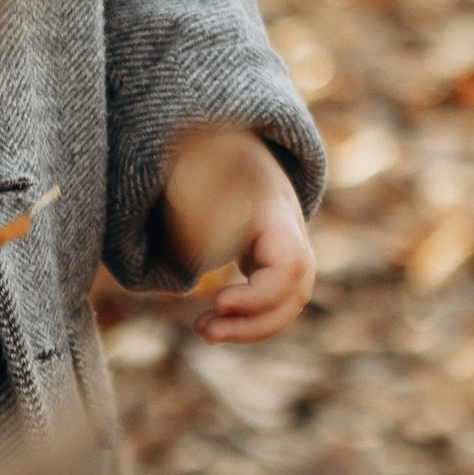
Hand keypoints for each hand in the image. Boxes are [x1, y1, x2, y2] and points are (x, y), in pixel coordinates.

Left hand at [162, 122, 315, 341]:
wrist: (237, 143)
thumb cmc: (214, 149)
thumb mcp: (200, 157)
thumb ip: (190, 176)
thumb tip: (177, 173)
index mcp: (274, 210)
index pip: (290, 264)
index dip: (262, 293)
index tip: (219, 301)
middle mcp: (291, 234)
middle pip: (296, 293)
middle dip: (256, 322)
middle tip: (204, 329)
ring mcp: (286, 249)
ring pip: (289, 304)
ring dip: (250, 328)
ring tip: (203, 331)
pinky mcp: (271, 262)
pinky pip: (273, 303)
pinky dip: (247, 321)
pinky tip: (209, 324)